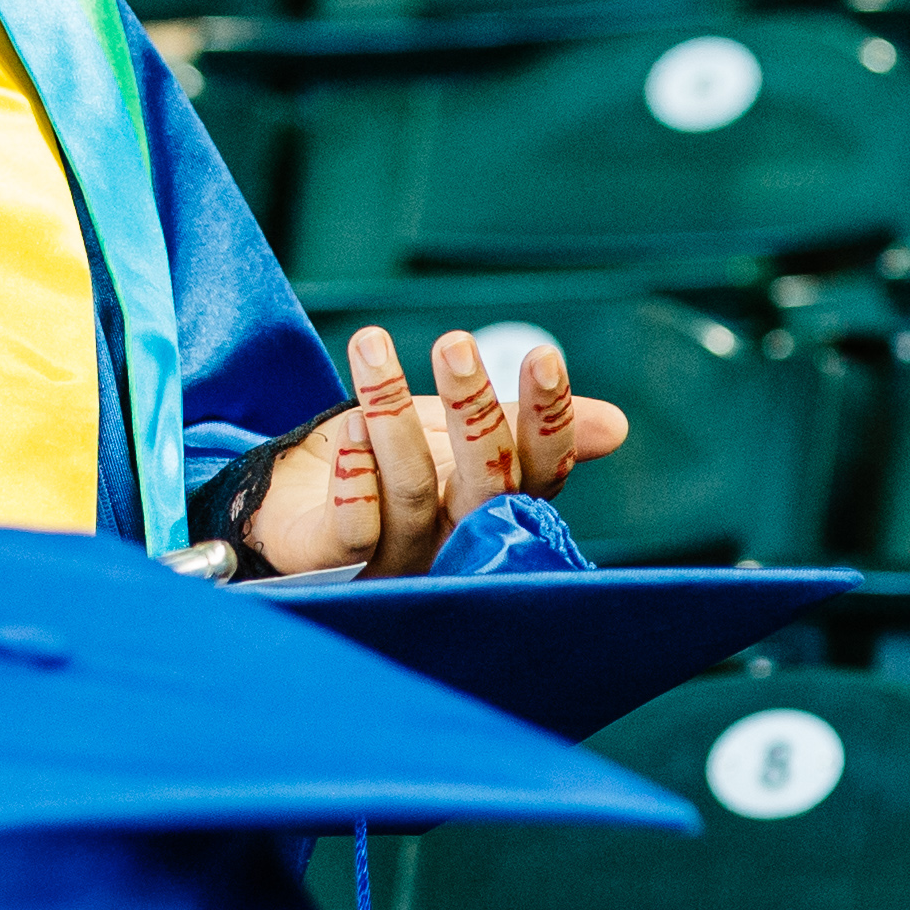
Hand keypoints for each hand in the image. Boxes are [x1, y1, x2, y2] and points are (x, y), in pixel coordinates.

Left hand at [230, 324, 632, 575]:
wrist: (292, 496)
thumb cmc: (387, 463)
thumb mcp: (455, 431)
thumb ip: (518, 424)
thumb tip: (618, 426)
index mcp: (496, 503)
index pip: (539, 469)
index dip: (548, 420)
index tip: (543, 357)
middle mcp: (456, 539)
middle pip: (484, 484)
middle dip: (474, 411)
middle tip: (454, 343)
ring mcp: (397, 559)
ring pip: (414, 495)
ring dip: (394, 418)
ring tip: (372, 349)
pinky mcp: (334, 567)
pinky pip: (355, 531)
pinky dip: (355, 478)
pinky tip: (348, 432)